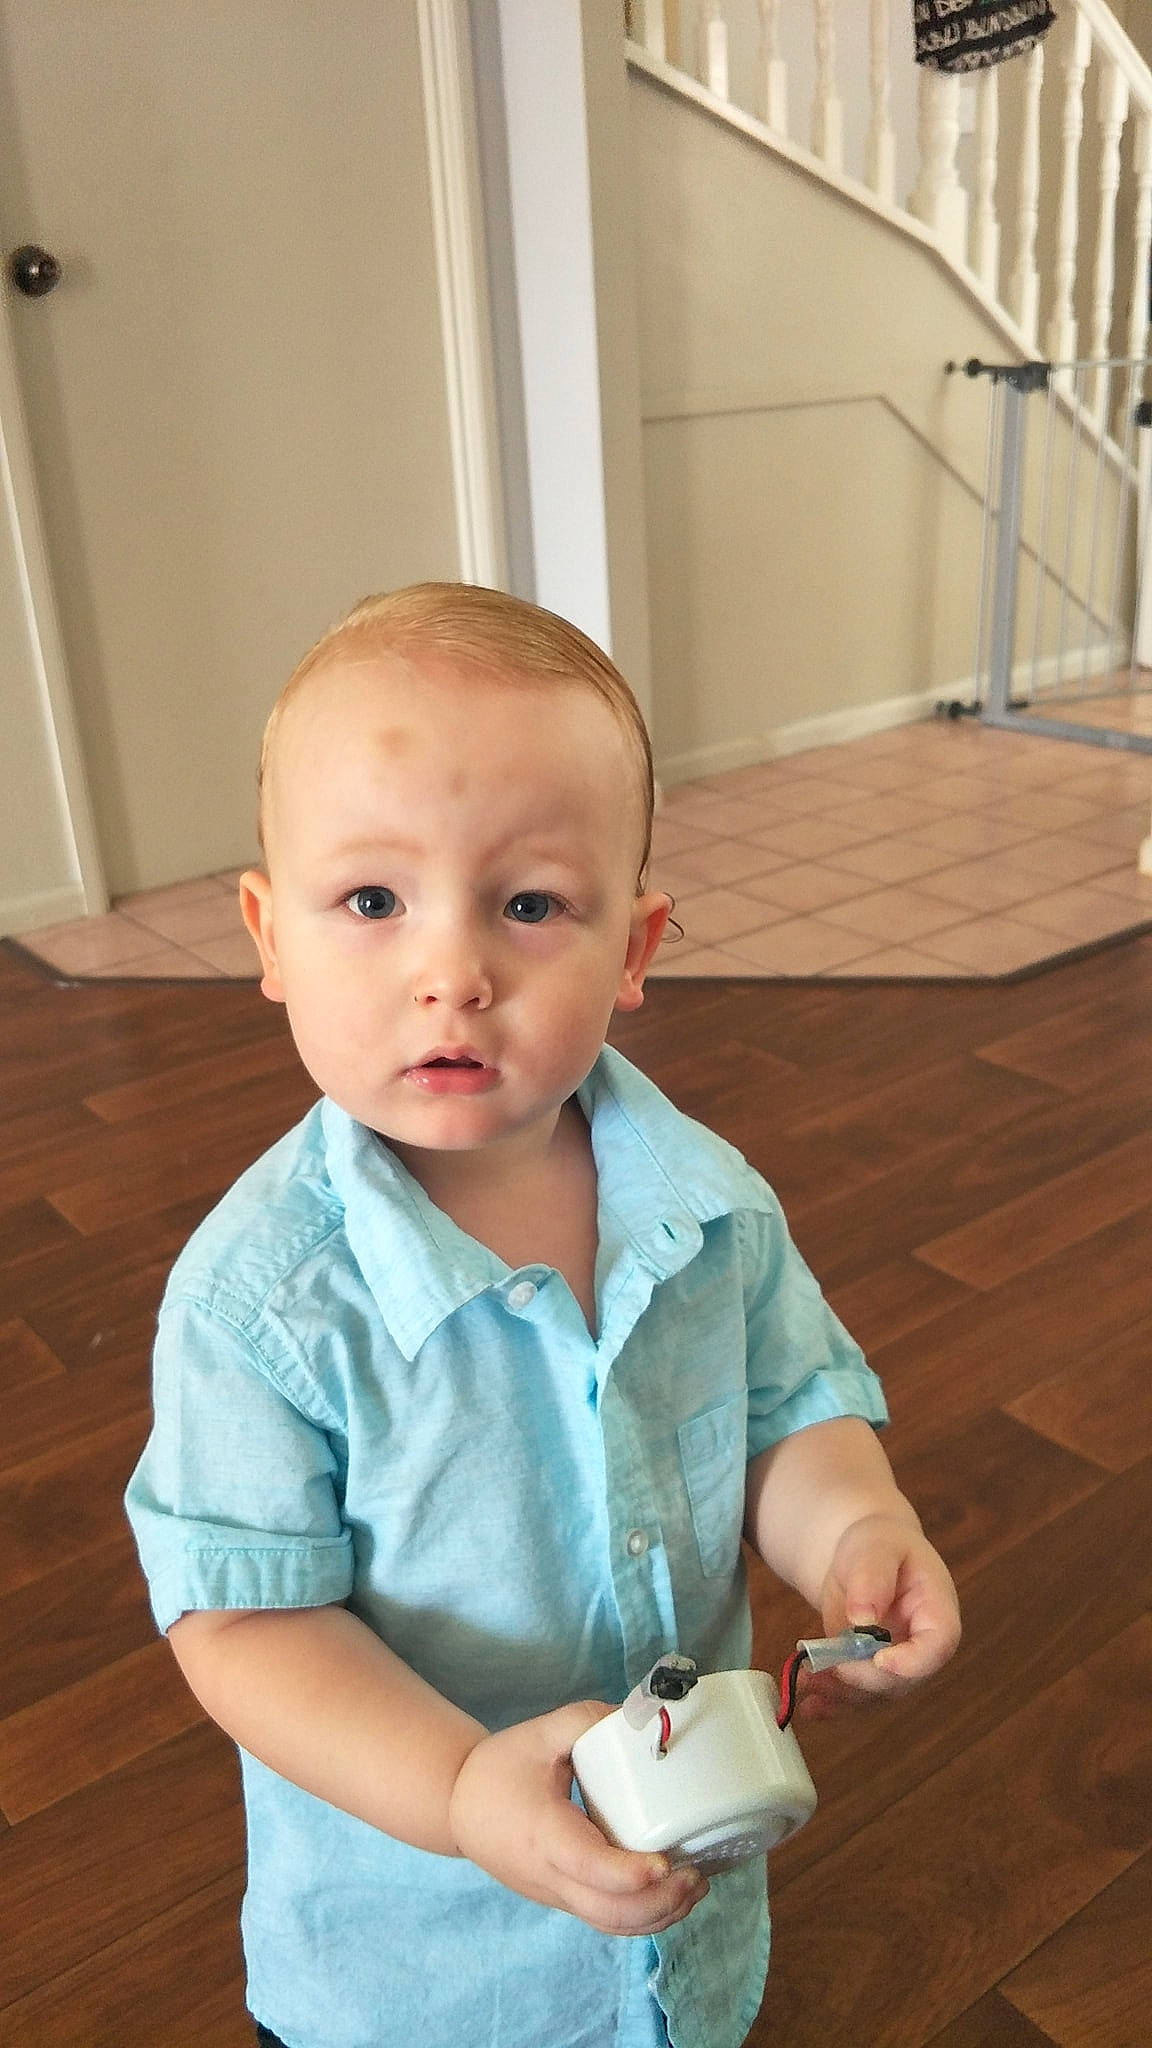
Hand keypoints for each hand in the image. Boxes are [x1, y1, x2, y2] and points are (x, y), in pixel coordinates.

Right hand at [448, 1701, 708, 1933]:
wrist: (458, 1807)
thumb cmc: (497, 1769)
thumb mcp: (538, 1734)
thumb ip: (585, 1721)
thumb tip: (640, 1717)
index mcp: (543, 1834)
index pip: (588, 1866)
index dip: (629, 1872)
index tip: (666, 1862)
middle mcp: (551, 1875)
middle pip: (609, 1911)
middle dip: (659, 1902)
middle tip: (697, 1874)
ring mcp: (558, 1894)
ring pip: (611, 1924)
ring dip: (658, 1916)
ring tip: (695, 1886)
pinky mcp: (565, 1898)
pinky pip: (606, 1919)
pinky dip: (643, 1917)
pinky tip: (672, 1894)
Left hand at [798, 1512, 960, 1718]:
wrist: (864, 1556)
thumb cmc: (880, 1544)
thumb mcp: (877, 1546)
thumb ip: (873, 1577)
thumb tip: (862, 1618)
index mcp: (937, 1610)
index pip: (938, 1645)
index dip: (914, 1661)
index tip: (881, 1660)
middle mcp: (921, 1646)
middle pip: (902, 1680)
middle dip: (862, 1679)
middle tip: (826, 1667)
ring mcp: (896, 1665)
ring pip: (874, 1695)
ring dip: (840, 1694)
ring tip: (803, 1680)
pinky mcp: (868, 1673)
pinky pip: (855, 1697)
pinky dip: (831, 1704)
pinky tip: (807, 1706)